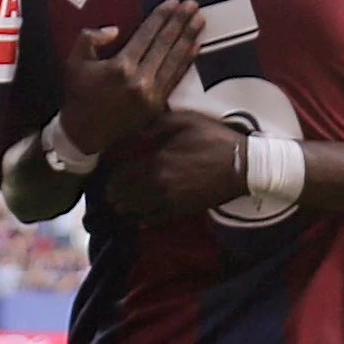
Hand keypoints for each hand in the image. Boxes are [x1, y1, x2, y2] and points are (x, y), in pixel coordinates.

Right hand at [59, 0, 202, 155]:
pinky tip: (195, 47)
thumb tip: (115, 30)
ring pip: (174, 61)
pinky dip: (186, 62)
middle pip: (165, 45)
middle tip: (193, 5)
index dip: (161, 17)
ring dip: (189, 38)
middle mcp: (140, 80)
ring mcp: (152, 95)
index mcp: (120, 67)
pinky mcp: (157, 107)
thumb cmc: (78, 94)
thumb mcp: (75, 61)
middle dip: (180, 22)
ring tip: (200, 20)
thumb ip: (90, 38)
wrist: (84, 134)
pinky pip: (175, 79)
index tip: (174, 2)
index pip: (147, 35)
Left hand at [104, 109, 246, 223]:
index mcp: (154, 162)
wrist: (243, 167)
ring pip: (132, 211)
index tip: (100, 173)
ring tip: (108, 210)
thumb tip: (129, 133)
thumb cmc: (213, 139)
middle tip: (102, 192)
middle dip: (109, 194)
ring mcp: (167, 202)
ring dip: (119, 210)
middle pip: (120, 196)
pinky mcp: (179, 212)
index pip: (118, 174)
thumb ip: (152, 127)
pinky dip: (137, 220)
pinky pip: (150, 221)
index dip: (106, 175)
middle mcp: (156, 186)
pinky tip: (131, 219)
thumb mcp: (182, 122)